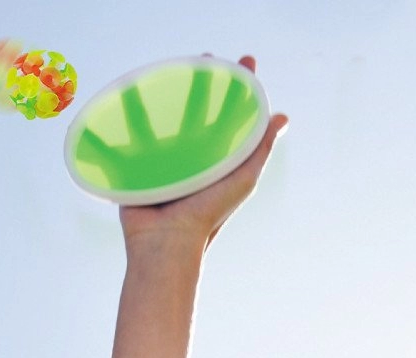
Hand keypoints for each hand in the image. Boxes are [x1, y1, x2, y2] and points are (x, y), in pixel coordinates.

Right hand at [119, 55, 287, 255]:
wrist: (167, 241)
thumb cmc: (209, 214)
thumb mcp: (243, 179)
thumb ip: (260, 149)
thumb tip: (282, 117)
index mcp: (221, 159)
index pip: (232, 115)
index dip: (239, 88)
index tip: (245, 63)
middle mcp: (196, 158)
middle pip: (200, 111)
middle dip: (205, 82)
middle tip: (207, 57)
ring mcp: (167, 160)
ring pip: (169, 118)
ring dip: (170, 90)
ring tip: (174, 68)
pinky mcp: (140, 164)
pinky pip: (135, 133)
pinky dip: (133, 114)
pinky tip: (133, 93)